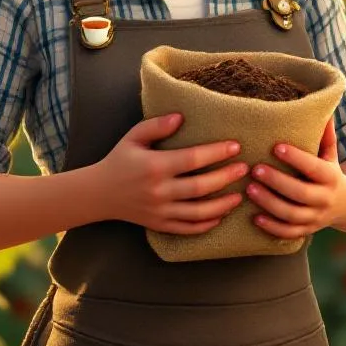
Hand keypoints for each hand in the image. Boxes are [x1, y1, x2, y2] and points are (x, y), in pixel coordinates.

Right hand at [96, 113, 248, 234]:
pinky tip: (221, 215)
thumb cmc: (119, 159)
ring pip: (199, 212)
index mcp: (155, 166)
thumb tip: (181, 117)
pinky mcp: (160, 225)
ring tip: (240, 194)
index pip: (193, 159)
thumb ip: (157, 125)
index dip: (216, 152)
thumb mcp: (134, 136)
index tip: (235, 146)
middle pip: (201, 187)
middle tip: (245, 168)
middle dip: (226, 177)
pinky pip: (189, 228)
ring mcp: (160, 211)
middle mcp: (159, 191)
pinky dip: (207, 224)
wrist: (99, 193)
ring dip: (223, 204)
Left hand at [245, 118, 344, 238]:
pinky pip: (289, 233)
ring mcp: (316, 218)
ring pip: (292, 215)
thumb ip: (324, 133)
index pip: (313, 167)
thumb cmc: (330, 171)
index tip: (276, 146)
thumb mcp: (330, 153)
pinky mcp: (306, 231)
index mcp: (331, 177)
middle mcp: (325, 200)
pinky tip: (254, 217)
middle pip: (300, 193)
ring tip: (249, 189)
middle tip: (255, 169)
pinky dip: (272, 228)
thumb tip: (322, 105)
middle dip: (277, 182)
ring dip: (269, 204)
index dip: (296, 158)